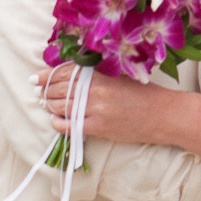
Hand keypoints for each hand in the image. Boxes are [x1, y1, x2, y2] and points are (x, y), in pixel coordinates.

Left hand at [37, 62, 165, 141]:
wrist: (164, 115)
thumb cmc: (145, 94)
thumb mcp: (121, 76)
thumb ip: (98, 74)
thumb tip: (71, 75)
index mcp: (102, 74)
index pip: (67, 72)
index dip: (48, 75)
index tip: (36, 77)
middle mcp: (97, 90)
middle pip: (61, 89)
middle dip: (45, 90)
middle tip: (36, 90)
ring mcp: (97, 110)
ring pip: (62, 107)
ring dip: (50, 105)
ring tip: (44, 103)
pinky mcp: (99, 127)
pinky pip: (70, 126)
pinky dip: (58, 123)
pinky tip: (54, 120)